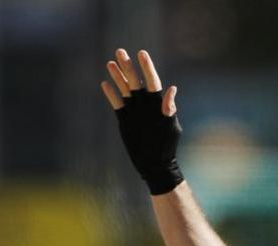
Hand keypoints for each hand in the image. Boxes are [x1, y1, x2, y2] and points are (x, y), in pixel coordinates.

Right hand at [101, 48, 183, 194]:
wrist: (155, 163)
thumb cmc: (166, 145)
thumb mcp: (170, 127)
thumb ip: (169, 108)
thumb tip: (172, 89)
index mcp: (157, 104)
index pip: (152, 81)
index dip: (147, 67)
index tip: (141, 53)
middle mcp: (145, 104)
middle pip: (135, 81)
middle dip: (128, 66)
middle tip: (120, 51)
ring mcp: (134, 110)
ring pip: (124, 89)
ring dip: (118, 76)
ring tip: (110, 63)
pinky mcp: (125, 118)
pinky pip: (117, 103)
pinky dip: (112, 94)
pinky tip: (105, 84)